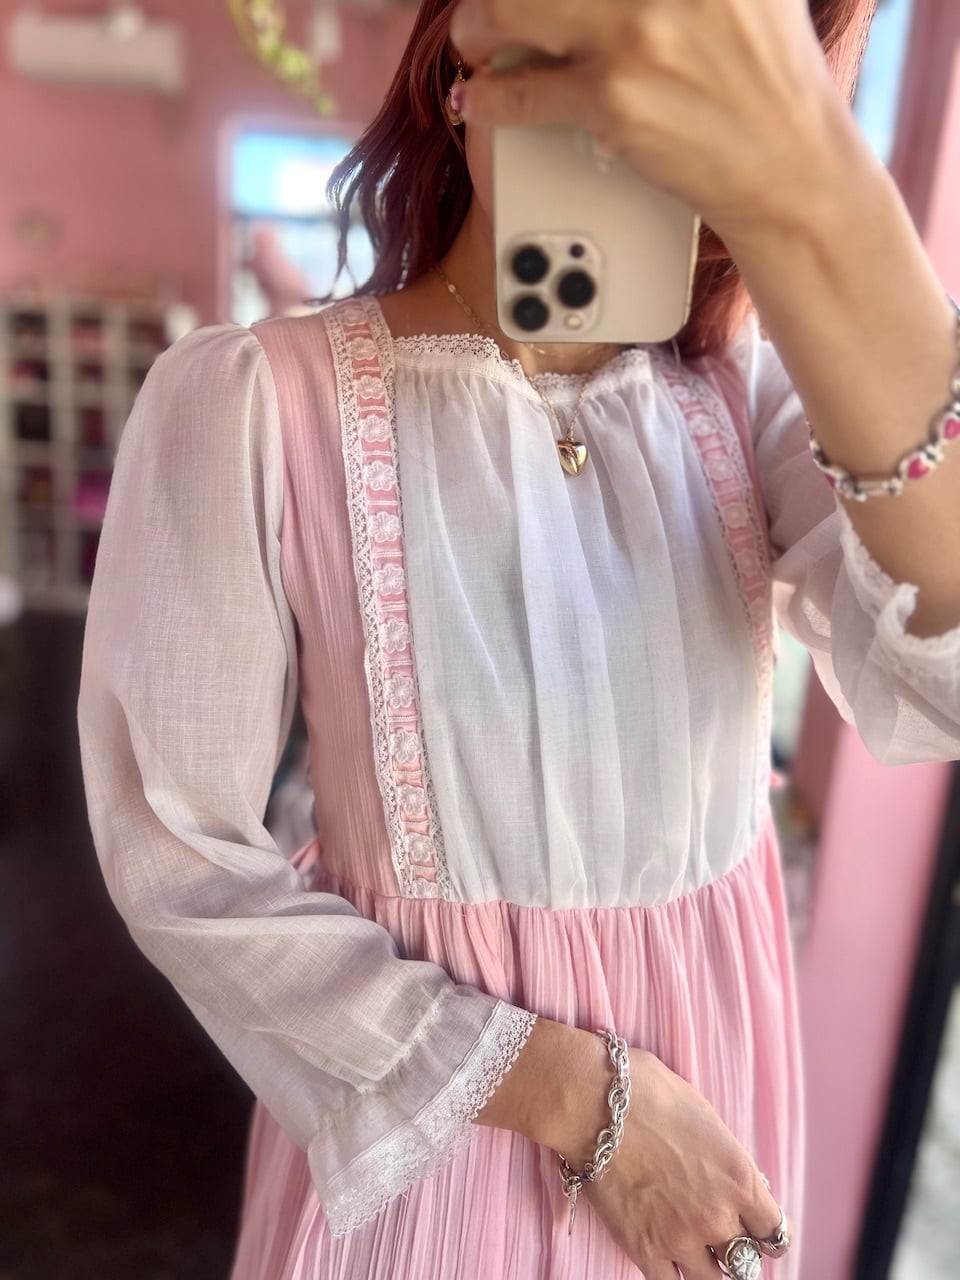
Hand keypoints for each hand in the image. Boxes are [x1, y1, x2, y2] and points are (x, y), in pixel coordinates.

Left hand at [449, 0, 854, 245]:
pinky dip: (487, 99)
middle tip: (490, 8)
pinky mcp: (615, 97)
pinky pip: (519, 92)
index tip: (547, 3)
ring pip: (508, 7)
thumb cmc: (769, 78)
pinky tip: (480, 100)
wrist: (792, 166)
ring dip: (475, 26)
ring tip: (475, 42)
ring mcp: (637, 29)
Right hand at [574, 1048, 788, 1277]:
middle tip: (720, 1238)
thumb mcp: (705, 1116)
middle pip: (747, 1262)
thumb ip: (725, 1160)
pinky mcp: (645, 1252)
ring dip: (708, 1268)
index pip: (775, 1233)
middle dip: (736, 1250)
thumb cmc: (648, 1093)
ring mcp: (682, 1239)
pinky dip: (673, 1275)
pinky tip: (666, 1261)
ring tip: (694, 1251)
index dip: (765, 1233)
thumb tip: (732, 1179)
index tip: (755, 1230)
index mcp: (741, 1179)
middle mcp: (719, 1216)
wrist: (593, 1102)